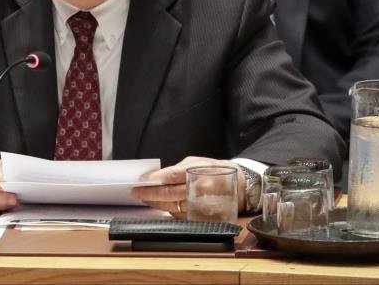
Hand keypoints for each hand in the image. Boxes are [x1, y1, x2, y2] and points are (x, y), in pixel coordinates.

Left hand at [131, 156, 246, 216]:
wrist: (242, 186)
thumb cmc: (216, 170)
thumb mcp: (199, 161)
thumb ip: (179, 168)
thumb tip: (158, 175)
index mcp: (198, 172)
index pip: (171, 176)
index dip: (154, 179)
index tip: (141, 180)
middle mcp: (199, 189)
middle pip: (170, 194)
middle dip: (150, 194)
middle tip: (136, 192)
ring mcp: (201, 205)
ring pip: (173, 206)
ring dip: (156, 204)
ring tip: (144, 198)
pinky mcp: (203, 216)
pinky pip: (181, 215)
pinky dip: (168, 210)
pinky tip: (159, 206)